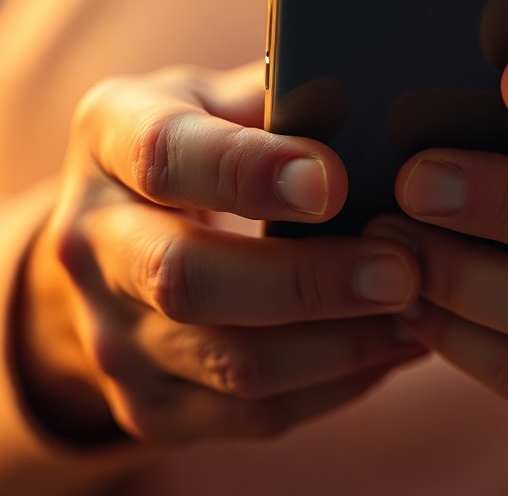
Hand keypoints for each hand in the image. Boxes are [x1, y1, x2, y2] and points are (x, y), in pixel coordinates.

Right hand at [14, 63, 425, 444]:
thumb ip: (284, 93)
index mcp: (108, 137)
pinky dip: (335, 385)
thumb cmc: (199, 146)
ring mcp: (110, 335)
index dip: (246, 171)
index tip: (332, 181)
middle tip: (402, 270)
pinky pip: (252, 414)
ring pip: (228, 362)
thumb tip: (385, 100)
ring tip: (417, 313)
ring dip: (337, 345)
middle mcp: (90, 241)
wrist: (115, 246)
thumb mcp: (219, 97)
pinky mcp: (146, 407)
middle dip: (304, 281)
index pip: (163, 156)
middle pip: (184, 278)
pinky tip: (391, 348)